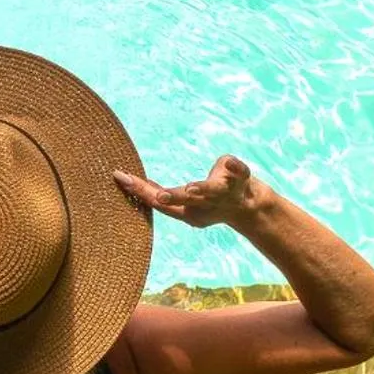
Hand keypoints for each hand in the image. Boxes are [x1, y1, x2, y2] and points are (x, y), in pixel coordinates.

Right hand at [113, 155, 265, 228]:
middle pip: (186, 201)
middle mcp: (205, 204)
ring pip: (212, 191)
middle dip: (172, 198)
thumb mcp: (184, 200)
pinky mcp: (241, 179)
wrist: (252, 208)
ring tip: (191, 188)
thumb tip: (127, 180)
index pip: (160, 202)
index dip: (140, 191)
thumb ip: (160, 193)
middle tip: (160, 197)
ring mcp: (224, 193)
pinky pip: (239, 172)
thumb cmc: (210, 201)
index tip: (121, 177)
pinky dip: (235, 167)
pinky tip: (231, 163)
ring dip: (202, 190)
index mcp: (187, 211)